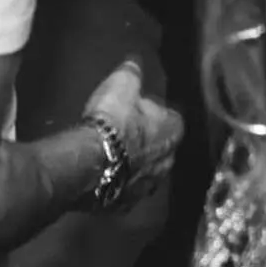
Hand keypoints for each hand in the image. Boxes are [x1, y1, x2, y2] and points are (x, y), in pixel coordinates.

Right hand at [83, 58, 183, 205]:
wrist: (89, 162)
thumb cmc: (112, 120)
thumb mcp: (122, 84)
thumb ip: (132, 73)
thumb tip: (136, 61)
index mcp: (172, 133)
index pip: (176, 121)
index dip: (160, 114)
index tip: (144, 109)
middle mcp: (167, 164)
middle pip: (164, 151)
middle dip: (151, 143)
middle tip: (131, 131)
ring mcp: (147, 188)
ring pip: (147, 174)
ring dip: (137, 166)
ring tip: (117, 154)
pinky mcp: (125, 205)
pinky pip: (126, 191)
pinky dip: (119, 183)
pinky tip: (106, 175)